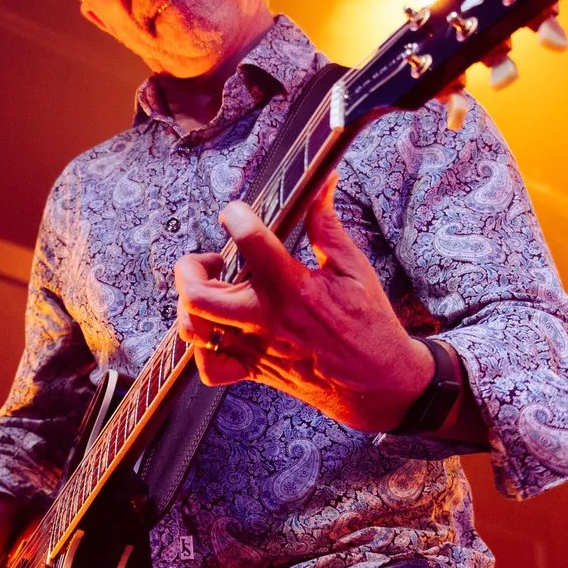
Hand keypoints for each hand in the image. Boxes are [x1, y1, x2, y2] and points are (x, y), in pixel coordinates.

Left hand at [172, 183, 433, 432]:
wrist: (376, 383)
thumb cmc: (369, 324)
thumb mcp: (353, 268)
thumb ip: (326, 226)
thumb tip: (321, 184)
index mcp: (294, 287)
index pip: (248, 239)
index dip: (235, 215)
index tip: (236, 214)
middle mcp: (266, 319)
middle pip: (198, 295)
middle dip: (190, 268)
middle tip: (211, 260)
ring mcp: (255, 348)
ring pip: (194, 329)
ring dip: (191, 304)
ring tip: (213, 291)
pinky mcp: (254, 370)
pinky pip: (209, 367)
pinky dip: (203, 348)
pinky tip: (218, 329)